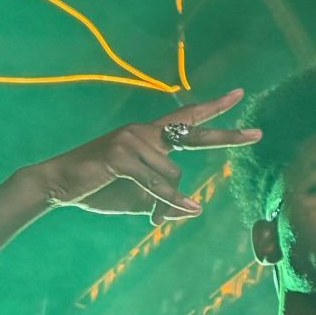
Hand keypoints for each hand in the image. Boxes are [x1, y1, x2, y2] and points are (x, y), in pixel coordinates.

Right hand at [30, 90, 256, 223]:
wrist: (57, 185)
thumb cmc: (100, 188)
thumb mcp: (140, 198)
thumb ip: (166, 201)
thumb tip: (193, 210)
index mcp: (149, 137)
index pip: (188, 119)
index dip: (215, 109)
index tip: (240, 95)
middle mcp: (144, 132)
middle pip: (193, 133)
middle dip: (227, 135)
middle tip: (258, 134)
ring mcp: (132, 140)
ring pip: (173, 175)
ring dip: (163, 199)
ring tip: (136, 204)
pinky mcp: (121, 155)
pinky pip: (156, 184)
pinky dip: (163, 203)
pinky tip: (159, 218)